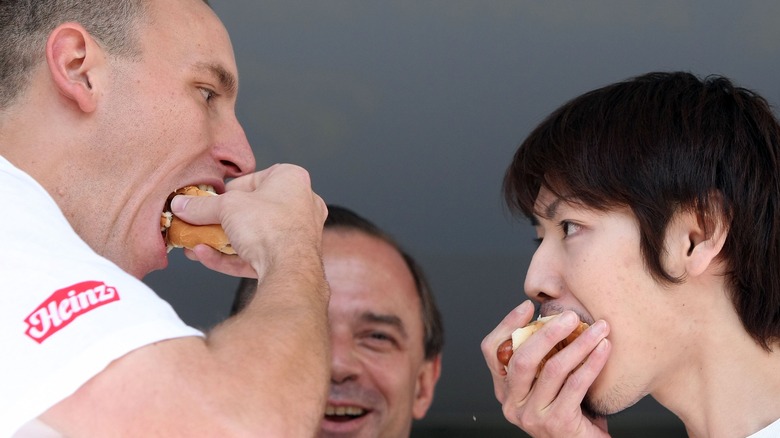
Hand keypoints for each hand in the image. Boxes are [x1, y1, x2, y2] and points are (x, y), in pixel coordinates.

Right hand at [170, 163, 326, 278]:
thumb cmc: (270, 226)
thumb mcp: (227, 207)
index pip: (251, 180)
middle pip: (250, 211)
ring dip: (220, 241)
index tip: (205, 201)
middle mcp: (299, 204)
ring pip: (251, 236)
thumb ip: (202, 206)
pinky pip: (255, 254)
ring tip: (194, 243)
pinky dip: (229, 256)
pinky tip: (204, 255)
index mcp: (291, 179)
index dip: (225, 192)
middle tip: (196, 223)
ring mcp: (296, 234)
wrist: (290, 269)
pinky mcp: (288, 259)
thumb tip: (182, 205)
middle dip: (219, 221)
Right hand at [481, 300, 611, 436]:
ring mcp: (532, 416)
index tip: (528, 306)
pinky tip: (604, 349)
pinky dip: (592, 362)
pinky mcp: (556, 423)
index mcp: (504, 390)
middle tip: (571, 316)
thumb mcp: (546, 383)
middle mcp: (511, 404)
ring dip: (579, 344)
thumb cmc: (568, 411)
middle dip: (548, 332)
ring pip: (552, 369)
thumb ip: (541, 359)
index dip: (507, 325)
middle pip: (522, 358)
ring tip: (599, 329)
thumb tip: (552, 318)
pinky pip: (575, 385)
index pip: (492, 350)